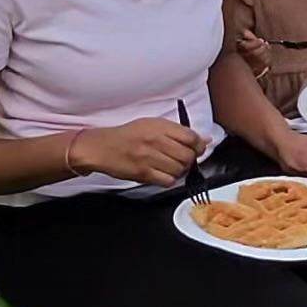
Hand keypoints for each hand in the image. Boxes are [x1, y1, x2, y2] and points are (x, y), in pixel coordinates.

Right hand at [74, 116, 200, 186]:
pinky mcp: (144, 173)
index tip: (196, 149)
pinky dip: (169, 180)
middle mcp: (156, 140)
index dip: (198, 146)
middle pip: (188, 155)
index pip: (191, 137)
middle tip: (181, 159)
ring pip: (179, 169)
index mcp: (160, 126)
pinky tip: (163, 174)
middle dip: (189, 160)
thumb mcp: (153, 125)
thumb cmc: (127, 136)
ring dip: (179, 171)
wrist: (102, 147)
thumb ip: (179, 132)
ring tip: (170, 166)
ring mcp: (149, 157)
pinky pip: (168, 181)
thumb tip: (204, 139)